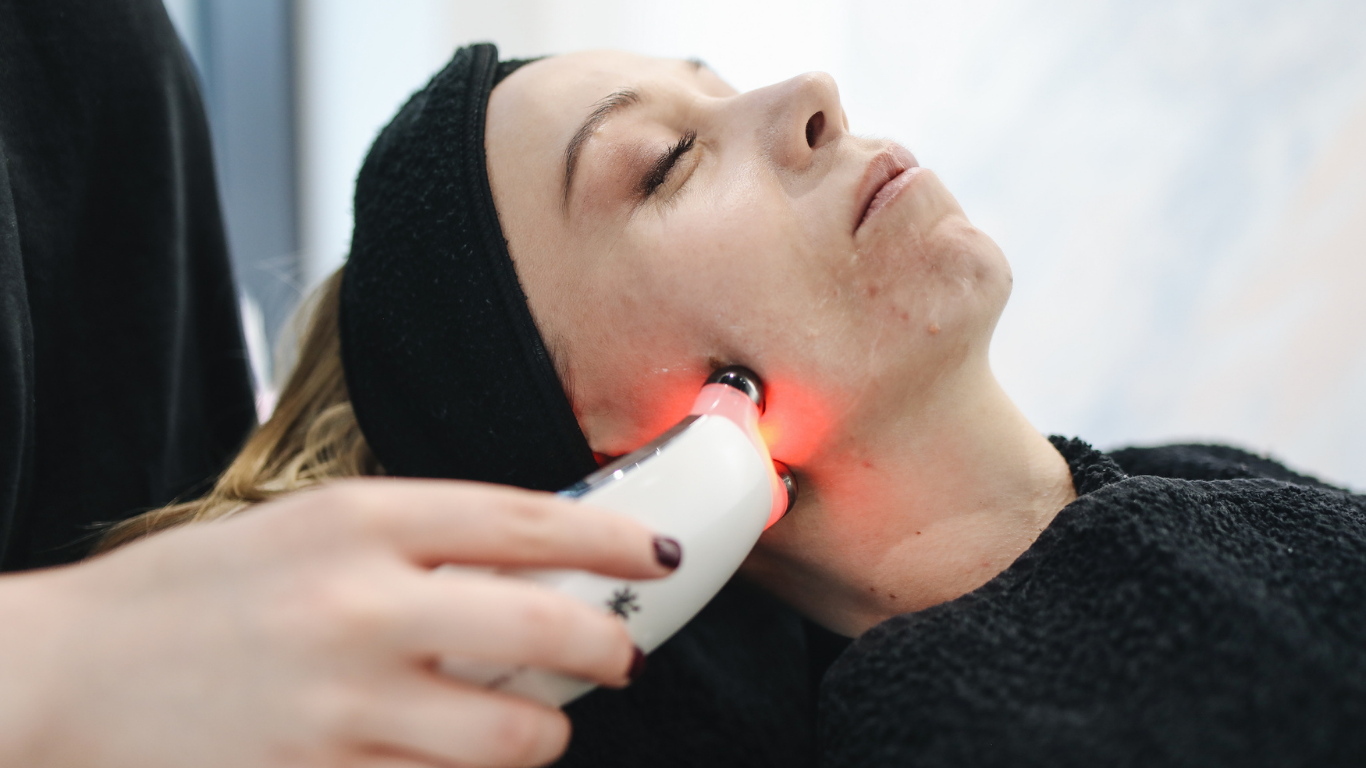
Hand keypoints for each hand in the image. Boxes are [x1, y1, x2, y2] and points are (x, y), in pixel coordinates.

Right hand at [0, 479, 676, 767]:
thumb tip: (533, 560)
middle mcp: (359, 607)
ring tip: (534, 720)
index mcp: (358, 520)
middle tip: (623, 651)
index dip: (612, 536)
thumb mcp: (304, 526)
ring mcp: (342, 706)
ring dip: (547, 733)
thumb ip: (415, 537)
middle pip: (544, 627)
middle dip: (610, 643)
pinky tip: (454, 754)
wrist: (69, 674)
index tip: (655, 552)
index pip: (525, 520)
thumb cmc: (195, 592)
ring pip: (513, 737)